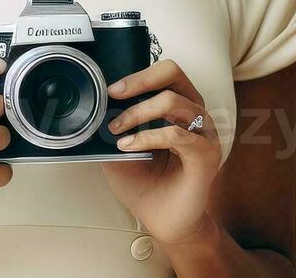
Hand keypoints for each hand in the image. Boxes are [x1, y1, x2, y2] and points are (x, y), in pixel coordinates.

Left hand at [98, 58, 220, 244]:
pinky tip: (129, 145)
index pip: (165, 73)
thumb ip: (111, 128)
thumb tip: (88, 110)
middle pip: (173, 73)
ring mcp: (204, 134)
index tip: (110, 89)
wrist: (163, 221)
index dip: (137, 75)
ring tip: (116, 129)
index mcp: (180, 108)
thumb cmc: (146, 185)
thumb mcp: (118, 151)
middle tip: (113, 95)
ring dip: (138, 112)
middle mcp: (195, 114)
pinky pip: (177, 134)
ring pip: (173, 102)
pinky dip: (148, 136)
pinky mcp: (206, 156)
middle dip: (139, 80)